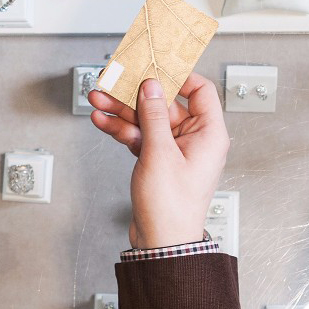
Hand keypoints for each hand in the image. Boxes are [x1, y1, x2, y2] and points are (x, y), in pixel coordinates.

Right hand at [88, 73, 230, 249]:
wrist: (161, 244)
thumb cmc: (172, 208)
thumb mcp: (159, 153)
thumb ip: (153, 116)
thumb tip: (152, 86)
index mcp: (209, 134)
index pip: (200, 91)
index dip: (178, 75)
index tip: (156, 65)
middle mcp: (195, 139)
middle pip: (166, 104)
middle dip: (137, 94)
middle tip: (114, 81)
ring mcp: (176, 150)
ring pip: (149, 120)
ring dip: (123, 111)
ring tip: (99, 100)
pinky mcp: (159, 161)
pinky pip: (141, 137)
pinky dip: (123, 129)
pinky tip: (103, 120)